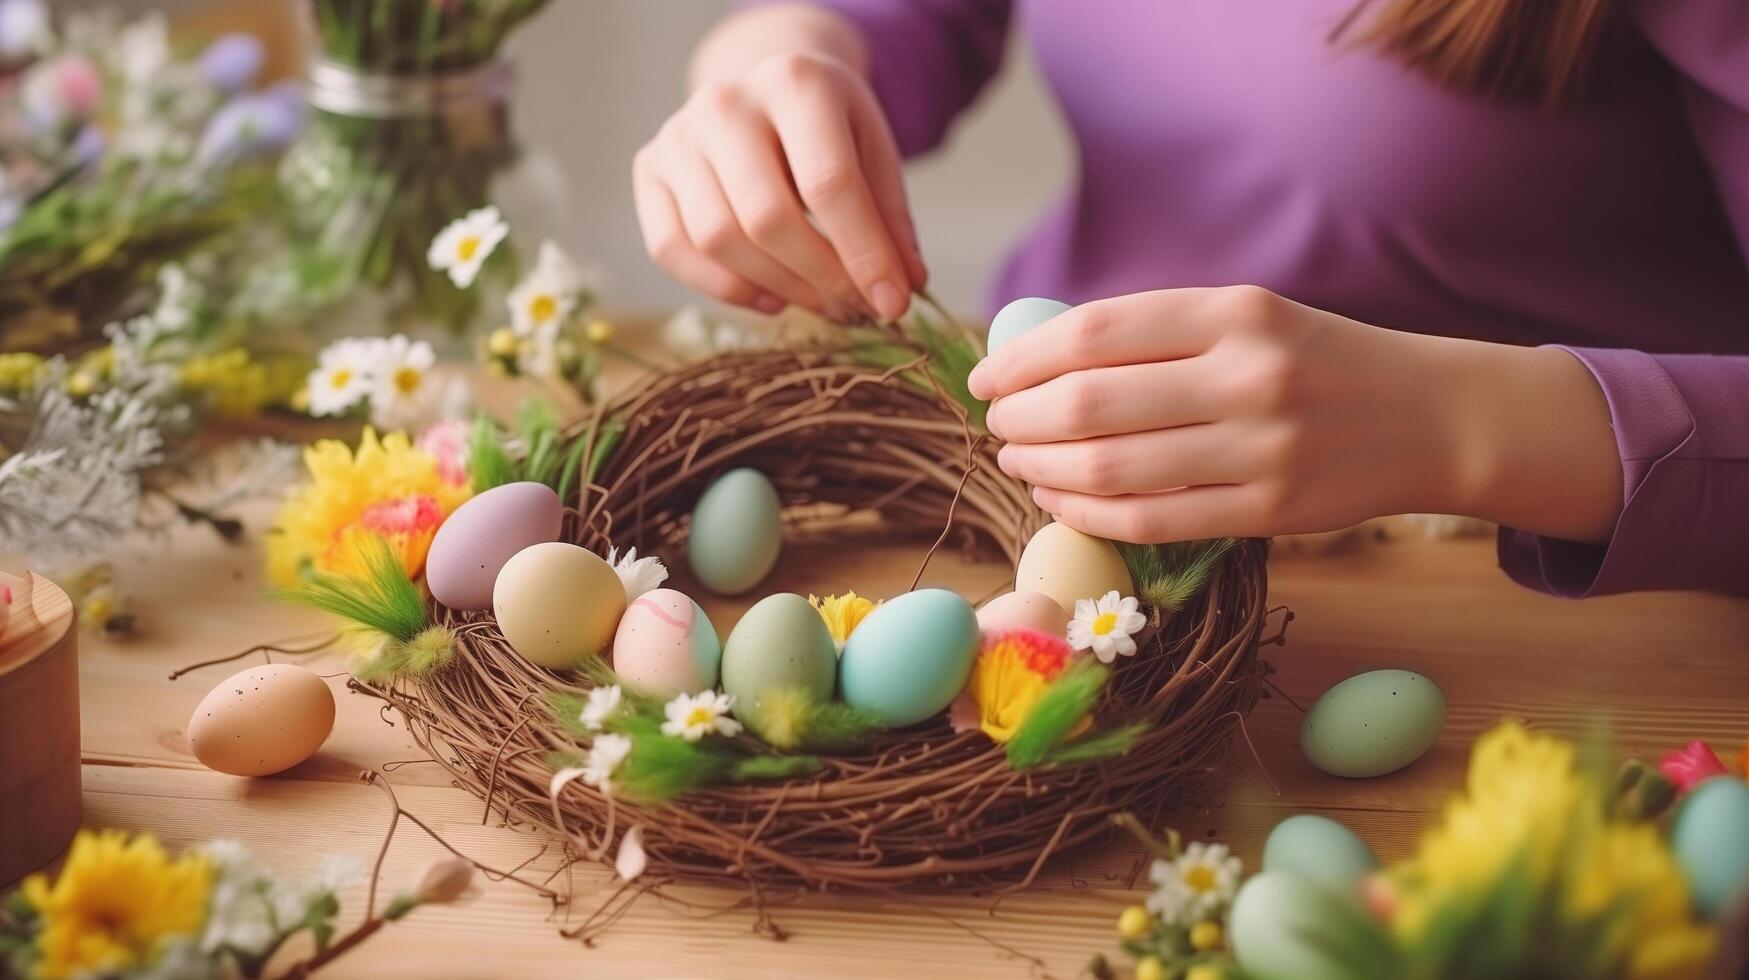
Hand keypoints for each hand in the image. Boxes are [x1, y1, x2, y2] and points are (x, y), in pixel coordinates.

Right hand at [632, 50, 925, 321]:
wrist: (766, 91)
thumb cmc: (828, 128)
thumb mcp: (873, 152)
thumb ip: (889, 219)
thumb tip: (901, 289)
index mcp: (795, 81)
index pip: (829, 182)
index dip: (864, 252)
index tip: (893, 303)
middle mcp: (725, 101)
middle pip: (767, 216)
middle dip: (819, 278)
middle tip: (854, 309)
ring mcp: (678, 134)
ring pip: (719, 239)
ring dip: (777, 288)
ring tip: (819, 301)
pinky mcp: (649, 168)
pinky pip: (672, 249)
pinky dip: (724, 289)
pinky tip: (770, 297)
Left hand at [966, 286, 1622, 543]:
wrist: (1429, 416)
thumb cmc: (1315, 361)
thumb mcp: (1248, 317)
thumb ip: (1156, 332)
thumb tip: (1036, 355)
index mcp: (1234, 311)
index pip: (1094, 332)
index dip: (1023, 357)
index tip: (987, 377)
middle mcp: (1248, 376)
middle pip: (1090, 402)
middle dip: (1021, 418)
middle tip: (997, 425)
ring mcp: (1262, 448)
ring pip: (1111, 468)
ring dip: (1044, 468)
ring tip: (1018, 461)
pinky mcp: (1270, 511)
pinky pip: (1151, 520)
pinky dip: (1087, 513)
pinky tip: (1060, 500)